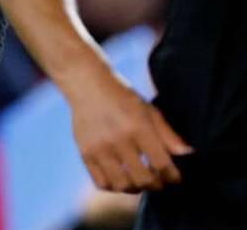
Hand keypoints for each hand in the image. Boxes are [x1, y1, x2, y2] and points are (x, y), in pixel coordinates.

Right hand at [64, 61, 190, 192]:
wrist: (85, 84)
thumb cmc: (122, 96)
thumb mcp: (148, 109)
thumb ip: (167, 134)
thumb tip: (187, 155)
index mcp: (137, 127)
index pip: (161, 164)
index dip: (172, 176)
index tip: (174, 177)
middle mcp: (117, 140)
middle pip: (143, 179)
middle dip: (156, 184)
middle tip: (158, 180)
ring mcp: (98, 148)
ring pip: (122, 185)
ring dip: (135, 188)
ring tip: (139, 181)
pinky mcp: (84, 153)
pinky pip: (101, 182)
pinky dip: (114, 187)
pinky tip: (120, 179)